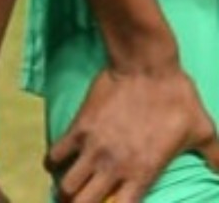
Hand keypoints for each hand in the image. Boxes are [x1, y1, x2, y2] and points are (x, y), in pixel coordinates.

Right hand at [47, 65, 218, 201]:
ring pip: (67, 185)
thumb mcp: (204, 131)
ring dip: (66, 191)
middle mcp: (114, 167)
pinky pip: (56, 153)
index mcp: (144, 173)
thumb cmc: (177, 98)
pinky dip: (53, 162)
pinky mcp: (78, 127)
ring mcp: (93, 147)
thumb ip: (215, 158)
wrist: (145, 66)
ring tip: (69, 191)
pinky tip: (56, 163)